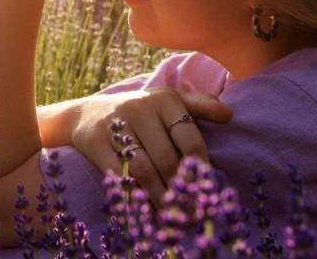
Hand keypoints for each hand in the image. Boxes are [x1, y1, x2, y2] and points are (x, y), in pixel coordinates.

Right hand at [68, 87, 232, 206]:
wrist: (88, 113)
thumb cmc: (140, 111)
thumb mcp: (168, 101)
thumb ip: (199, 106)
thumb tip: (229, 115)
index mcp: (164, 99)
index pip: (189, 137)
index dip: (199, 167)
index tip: (206, 190)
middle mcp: (140, 108)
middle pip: (166, 158)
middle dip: (181, 189)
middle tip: (192, 213)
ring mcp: (116, 124)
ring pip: (144, 170)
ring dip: (160, 197)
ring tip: (172, 216)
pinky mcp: (96, 142)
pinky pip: (119, 175)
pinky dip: (134, 195)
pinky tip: (145, 209)